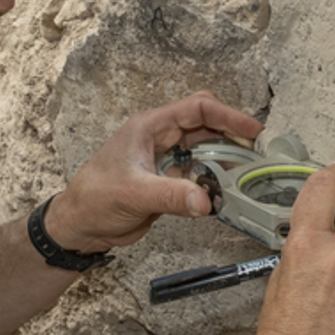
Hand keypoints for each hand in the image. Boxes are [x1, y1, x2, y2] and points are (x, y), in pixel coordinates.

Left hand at [45, 91, 263, 252]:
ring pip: (204, 149)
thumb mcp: (134, 194)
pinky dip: (213, 179)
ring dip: (224, 158)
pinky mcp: (167, 180)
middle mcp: (159, 138)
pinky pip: (198, 173)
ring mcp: (164, 159)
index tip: (252, 130)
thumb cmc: (94, 199)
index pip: (197, 109)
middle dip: (231, 134)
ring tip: (245, 171)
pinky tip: (224, 191)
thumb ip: (172, 195)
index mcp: (149, 127)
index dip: (228, 116)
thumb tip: (206, 201)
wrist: (79, 226)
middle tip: (255, 150)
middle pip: (206, 125)